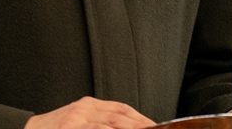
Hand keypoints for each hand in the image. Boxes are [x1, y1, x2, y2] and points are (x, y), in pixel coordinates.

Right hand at [24, 97, 155, 128]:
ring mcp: (75, 120)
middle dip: (140, 125)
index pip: (121, 109)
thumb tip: (125, 126)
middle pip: (119, 116)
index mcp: (88, 105)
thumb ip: (98, 123)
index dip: (140, 118)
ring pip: (109, 124)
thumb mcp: (77, 121)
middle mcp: (83, 109)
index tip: (156, 126)